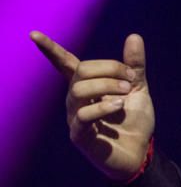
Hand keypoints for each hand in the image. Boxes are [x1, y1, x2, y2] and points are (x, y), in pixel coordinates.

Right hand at [31, 31, 154, 181]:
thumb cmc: (134, 121)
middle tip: (130, 78)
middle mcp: (76, 99)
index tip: (34, 34)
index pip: (65, 64)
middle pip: (80, 71)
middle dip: (108, 68)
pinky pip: (82, 115)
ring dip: (106, 86)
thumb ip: (134, 66)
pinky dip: (102, 107)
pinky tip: (119, 106)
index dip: (50, 49)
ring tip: (126, 92)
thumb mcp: (138, 89)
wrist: (141, 152)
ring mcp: (75, 117)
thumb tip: (133, 36)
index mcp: (88, 86)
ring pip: (79, 91)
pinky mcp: (79, 135)